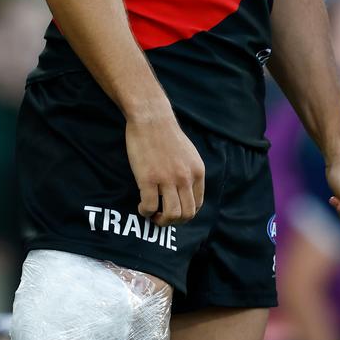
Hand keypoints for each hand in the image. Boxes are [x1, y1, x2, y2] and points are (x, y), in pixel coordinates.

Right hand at [125, 105, 204, 226]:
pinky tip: (141, 206)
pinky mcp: (148, 178)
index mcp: (197, 171)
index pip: (197, 205)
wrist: (151, 117)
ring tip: (152, 214)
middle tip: (162, 217)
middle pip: (186, 214)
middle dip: (174, 222)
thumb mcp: (189, 153)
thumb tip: (186, 192)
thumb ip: (190, 172)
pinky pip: (149, 206)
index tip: (173, 211)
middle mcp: (185, 177)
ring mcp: (167, 179)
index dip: (185, 214)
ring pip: (171, 215)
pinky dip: (145, 211)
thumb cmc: (166, 133)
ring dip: (161, 221)